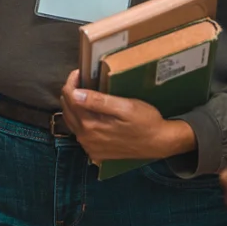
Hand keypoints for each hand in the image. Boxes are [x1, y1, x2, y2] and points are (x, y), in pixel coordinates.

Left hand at [60, 71, 196, 162]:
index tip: (79, 73)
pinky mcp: (95, 152)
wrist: (159, 143)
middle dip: (70, 93)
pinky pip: (80, 133)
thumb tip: (75, 94)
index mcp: (90, 125)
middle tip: (80, 80)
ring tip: (83, 93)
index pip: (70, 98)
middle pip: (67, 110)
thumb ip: (99, 101)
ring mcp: (89, 147)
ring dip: (73, 106)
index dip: (71, 82)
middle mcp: (85, 138)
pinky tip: (89, 113)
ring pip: (71, 122)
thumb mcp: (125, 107)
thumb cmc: (146, 122)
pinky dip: (80, 121)